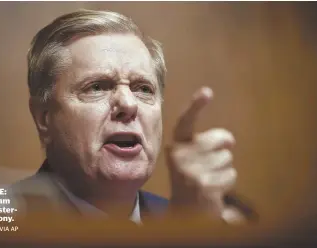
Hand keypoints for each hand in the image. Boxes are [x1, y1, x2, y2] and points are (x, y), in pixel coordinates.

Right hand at [166, 87, 243, 222]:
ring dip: (223, 169)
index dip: (196, 106)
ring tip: (208, 178)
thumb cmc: (193, 176)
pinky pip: (231, 174)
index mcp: (176, 145)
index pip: (186, 122)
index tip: (207, 92)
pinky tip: (213, 189)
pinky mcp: (205, 186)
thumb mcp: (191, 156)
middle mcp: (180, 156)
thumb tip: (229, 141)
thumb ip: (206, 142)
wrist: (185, 210)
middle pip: (221, 139)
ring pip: (227, 158)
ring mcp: (191, 171)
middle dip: (223, 148)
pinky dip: (227, 182)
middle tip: (210, 162)